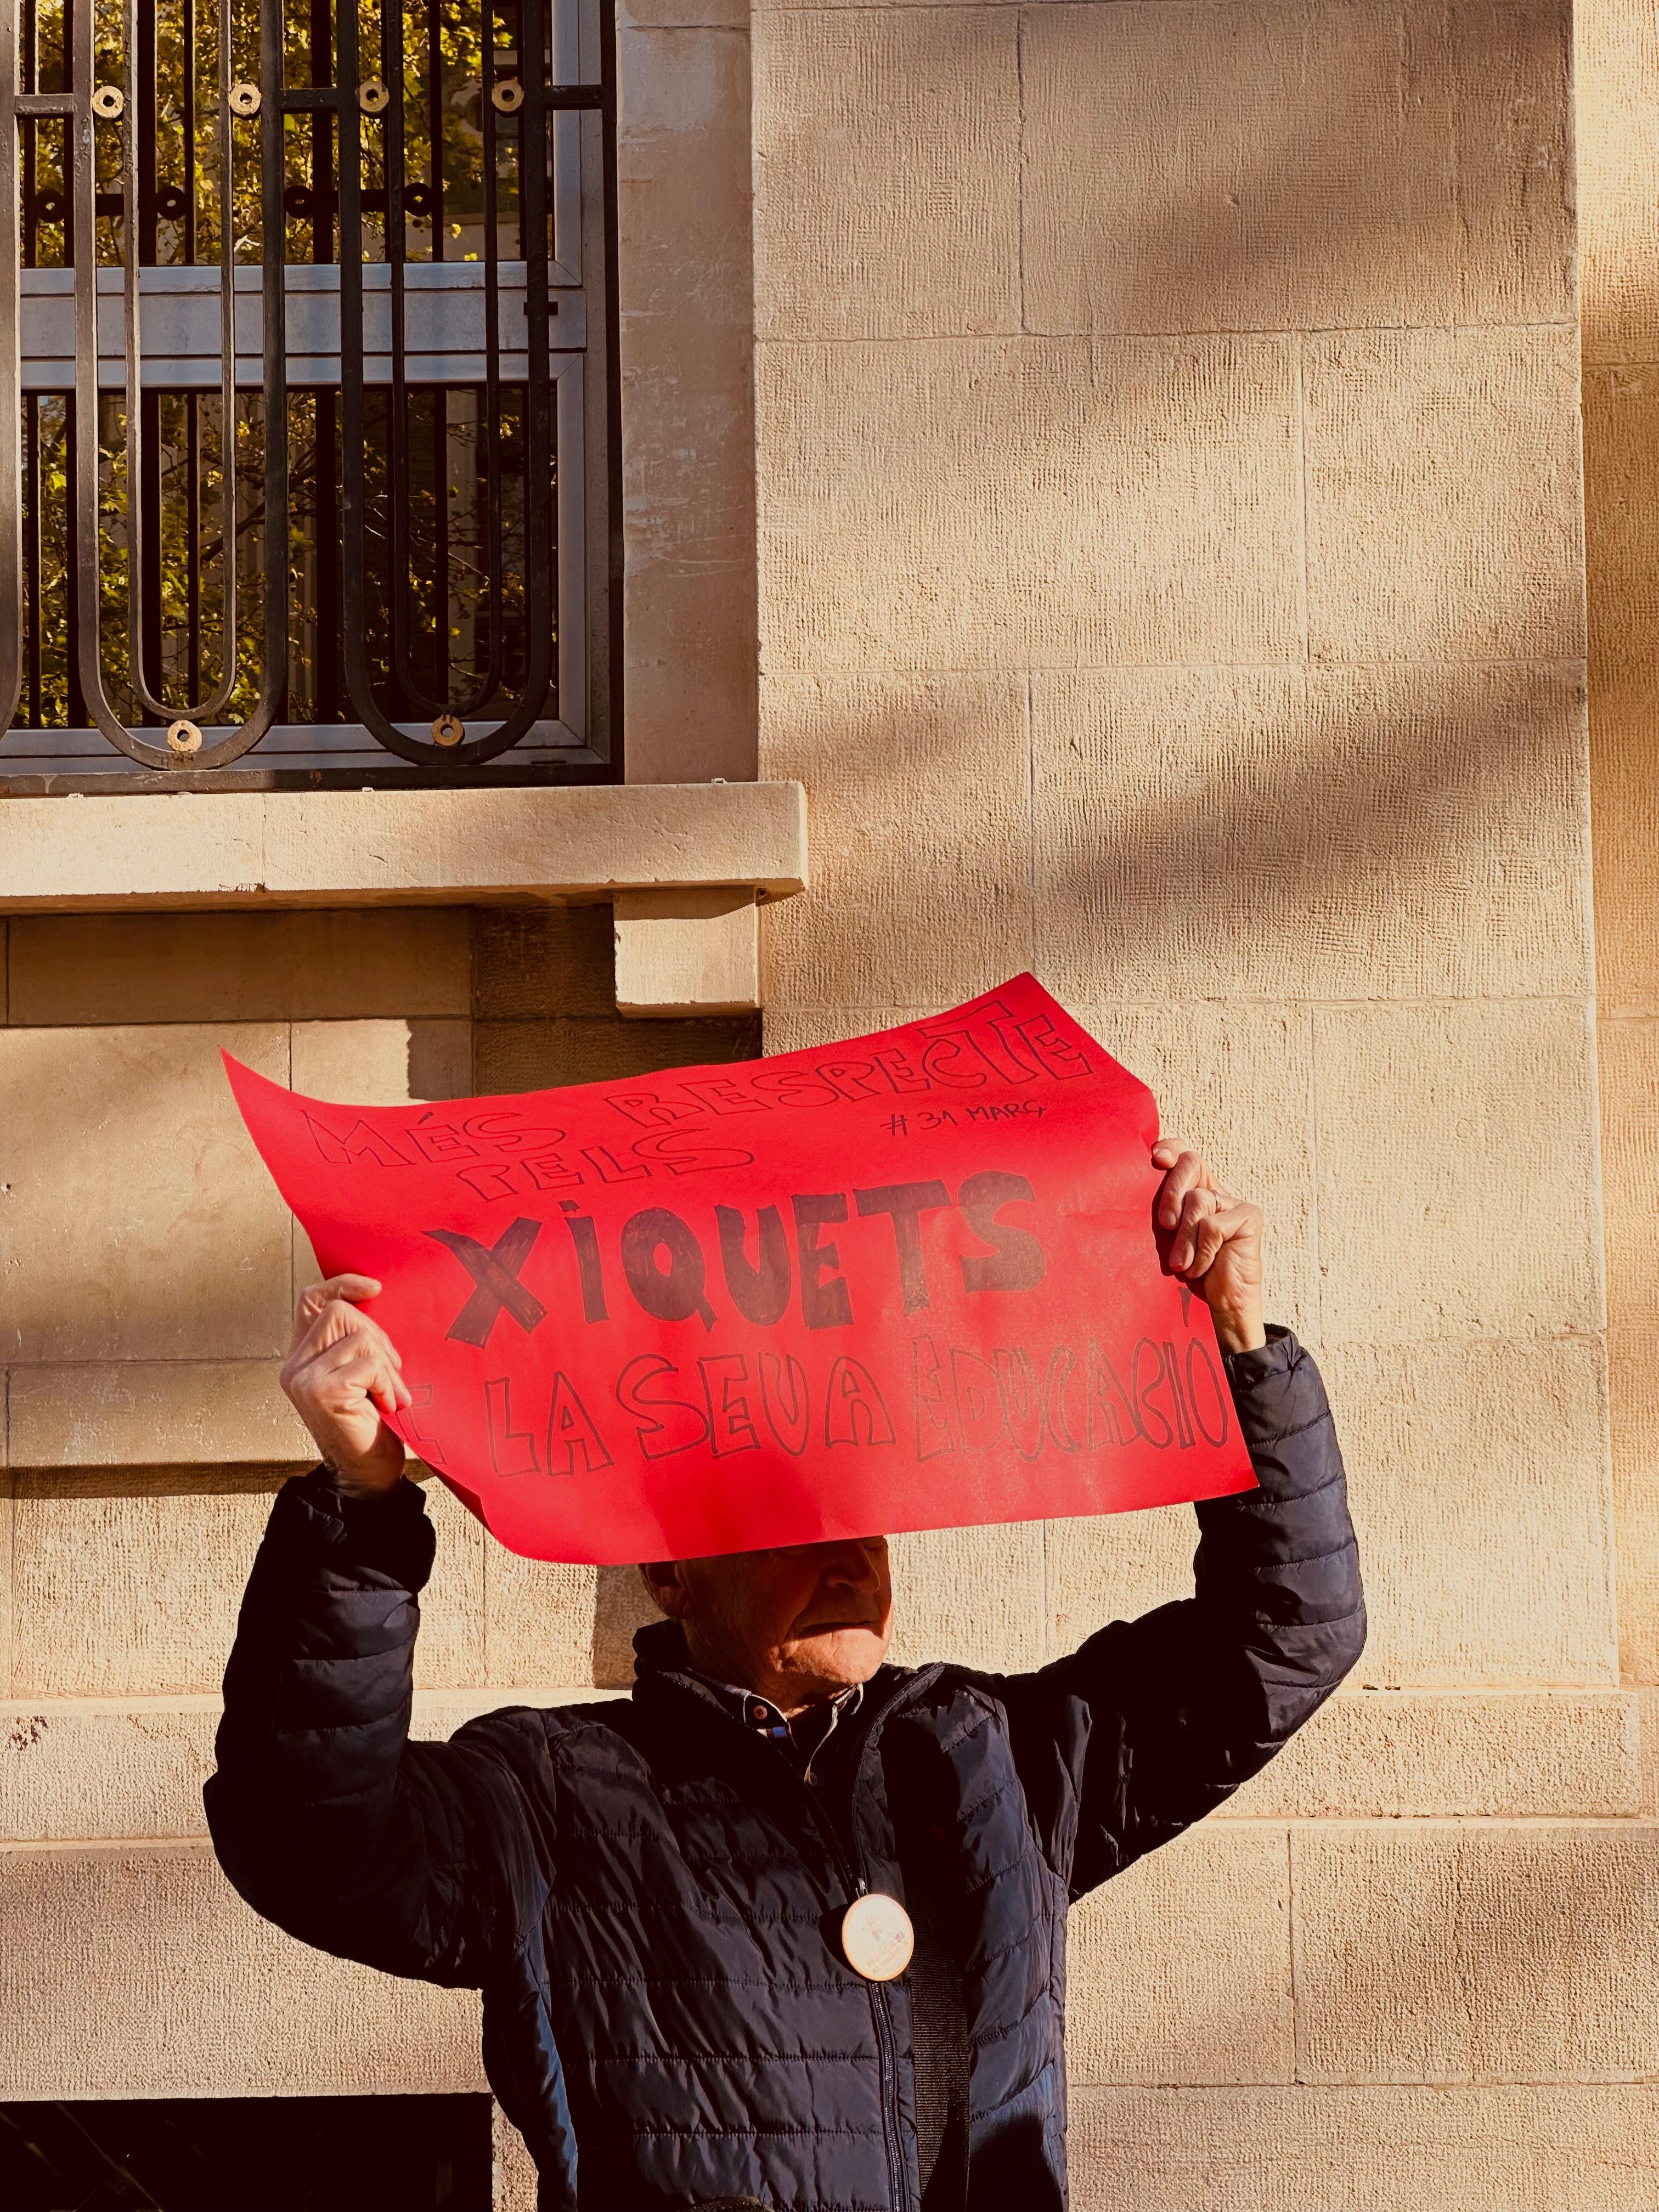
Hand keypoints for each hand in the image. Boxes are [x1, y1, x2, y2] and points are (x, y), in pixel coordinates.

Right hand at [279, 1274, 412, 1494]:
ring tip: (391, 1394)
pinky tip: (387, 1406)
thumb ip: (356, 1342)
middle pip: (339, 1312)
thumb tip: (376, 1297)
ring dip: (386, 1364)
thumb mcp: (362, 1374)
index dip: (341, 1284)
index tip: (375, 1288)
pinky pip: (368, 1363)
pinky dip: (386, 1382)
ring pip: (357, 1336)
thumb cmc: (371, 1424)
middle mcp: (293, 1365)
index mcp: (301, 1356)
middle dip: (377, 1336)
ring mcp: (303, 1378)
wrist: (366, 1476)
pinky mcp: (321, 1391)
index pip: (311, 1300)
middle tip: (392, 1372)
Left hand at [1150, 1140, 1266, 1355]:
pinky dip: (1201, 1251)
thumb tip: (1142, 1182)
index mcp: (1195, 1189)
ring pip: (1198, 1200)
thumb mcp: (1168, 1237)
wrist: (1222, 1305)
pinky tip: (1202, 1267)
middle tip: (1164, 1224)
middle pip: (1192, 1164)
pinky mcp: (1248, 1217)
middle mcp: (1216, 1190)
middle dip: (1170, 1192)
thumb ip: (1163, 1210)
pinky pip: (1212, 1226)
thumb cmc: (1189, 1271)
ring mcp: (1234, 1202)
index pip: (1186, 1153)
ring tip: (1182, 1263)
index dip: (1172, 1147)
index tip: (1155, 1158)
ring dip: (1184, 1238)